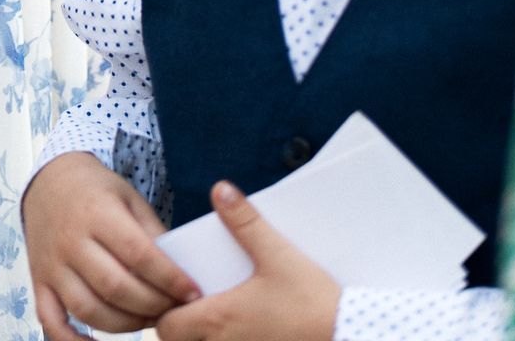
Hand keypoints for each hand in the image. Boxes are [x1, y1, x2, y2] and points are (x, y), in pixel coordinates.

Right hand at [23, 150, 198, 337]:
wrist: (49, 179)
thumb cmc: (96, 191)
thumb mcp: (129, 198)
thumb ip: (152, 234)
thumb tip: (180, 276)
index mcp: (96, 212)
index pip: (138, 254)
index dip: (170, 279)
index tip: (193, 294)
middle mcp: (70, 240)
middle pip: (115, 287)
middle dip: (153, 305)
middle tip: (174, 309)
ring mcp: (52, 264)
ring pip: (88, 309)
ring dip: (125, 325)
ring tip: (148, 319)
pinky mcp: (39, 281)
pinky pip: (51, 320)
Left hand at [154, 184, 338, 339]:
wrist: (350, 336)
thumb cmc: (312, 301)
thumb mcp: (278, 254)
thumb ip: (245, 222)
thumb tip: (220, 189)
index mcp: (218, 320)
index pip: (166, 328)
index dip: (164, 311)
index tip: (177, 293)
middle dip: (180, 329)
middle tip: (190, 305)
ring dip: (202, 340)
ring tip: (214, 322)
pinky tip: (243, 333)